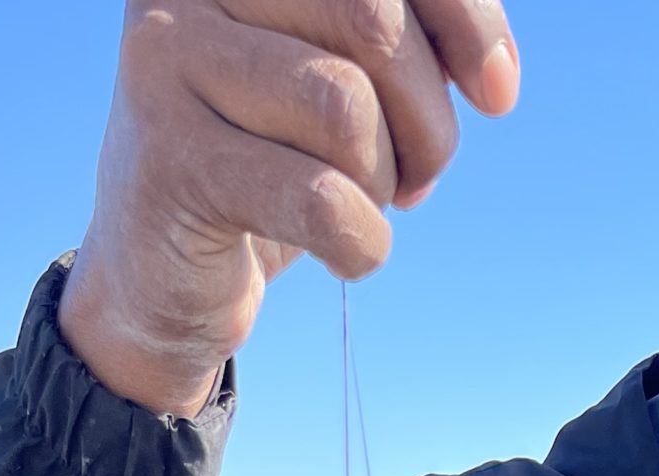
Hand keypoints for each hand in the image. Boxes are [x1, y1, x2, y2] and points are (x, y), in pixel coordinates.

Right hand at [61, 0, 521, 416]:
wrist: (161, 268)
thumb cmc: (272, 157)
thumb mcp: (349, 77)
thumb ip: (414, 44)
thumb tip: (495, 76)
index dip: (466, 16)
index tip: (497, 92)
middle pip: (374, 23)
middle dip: (425, 119)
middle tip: (417, 176)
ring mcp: (167, 59)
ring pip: (345, 108)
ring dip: (382, 182)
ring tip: (360, 206)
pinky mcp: (170, 159)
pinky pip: (318, 199)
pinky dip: (361, 242)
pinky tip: (345, 252)